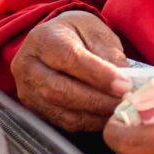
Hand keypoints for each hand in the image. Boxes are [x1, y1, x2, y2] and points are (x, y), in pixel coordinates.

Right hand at [11, 10, 130, 131]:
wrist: (54, 41)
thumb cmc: (78, 34)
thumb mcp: (96, 31)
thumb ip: (108, 53)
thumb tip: (123, 81)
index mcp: (43, 39)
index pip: (70, 59)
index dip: (99, 75)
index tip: (124, 84)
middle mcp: (28, 66)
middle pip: (61, 90)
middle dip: (98, 100)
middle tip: (126, 100)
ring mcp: (27, 91)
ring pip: (62, 111)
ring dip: (96, 114)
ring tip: (120, 109)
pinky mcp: (35, 109)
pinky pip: (63, 122)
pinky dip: (89, 122)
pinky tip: (107, 116)